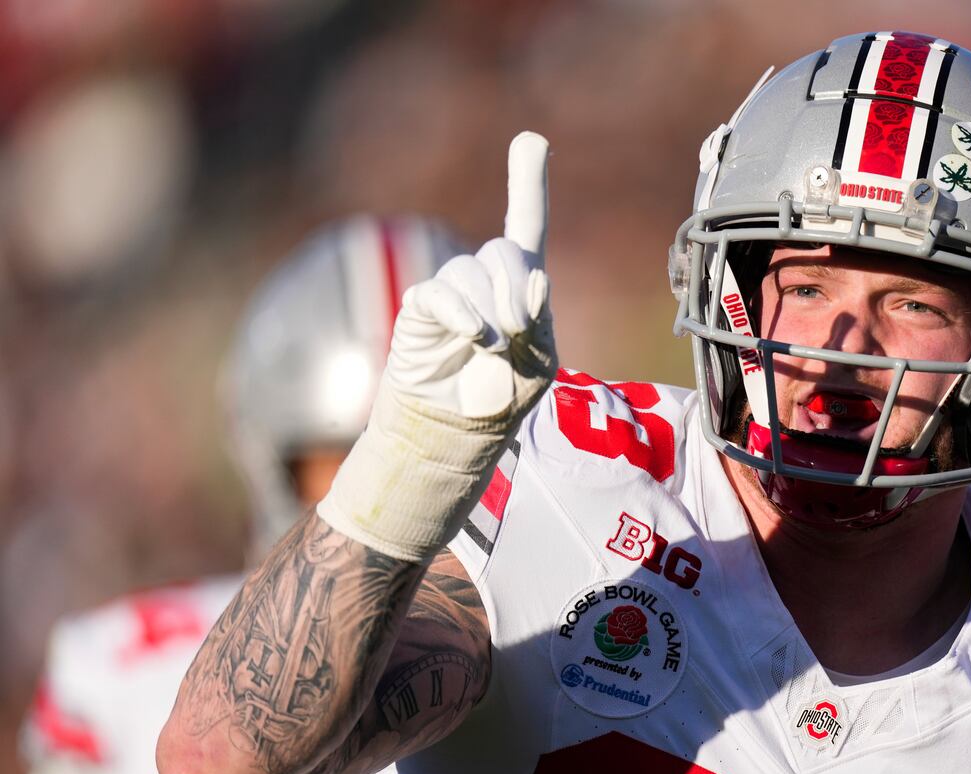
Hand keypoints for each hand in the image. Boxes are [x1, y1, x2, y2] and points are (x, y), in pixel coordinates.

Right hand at [388, 132, 556, 418]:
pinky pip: (439, 293)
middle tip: (519, 327)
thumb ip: (540, 321)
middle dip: (516, 286)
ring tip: (493, 346)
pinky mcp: (422, 309)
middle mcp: (485, 280)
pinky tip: (475, 335)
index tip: (531, 140)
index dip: (527, 182)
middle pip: (503, 252)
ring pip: (470, 272)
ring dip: (490, 309)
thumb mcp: (538, 362)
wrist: (459, 429)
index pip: (526, 226)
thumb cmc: (503, 395)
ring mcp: (452, 292)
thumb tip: (538, 281)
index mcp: (521, 287)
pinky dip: (461, 313)